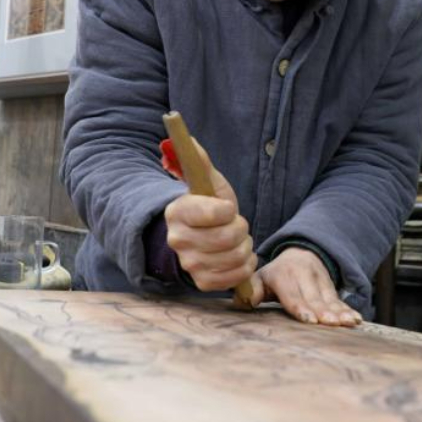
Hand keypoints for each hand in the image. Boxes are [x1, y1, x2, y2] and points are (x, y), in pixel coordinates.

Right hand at [163, 140, 255, 291]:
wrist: (202, 237)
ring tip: (236, 241)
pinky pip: (236, 277)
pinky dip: (245, 266)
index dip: (228, 210)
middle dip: (240, 229)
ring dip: (244, 247)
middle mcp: (177, 240)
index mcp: (177, 212)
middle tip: (235, 225)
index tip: (227, 208)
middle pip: (228, 237)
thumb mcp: (208, 184)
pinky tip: (238, 257)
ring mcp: (189, 264)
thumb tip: (188, 138)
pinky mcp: (202, 282)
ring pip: (235, 257)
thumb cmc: (208, 207)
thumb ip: (199, 161)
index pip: (214, 213)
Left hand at [249, 248, 361, 325]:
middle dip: (323, 312)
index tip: (310, 319)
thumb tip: (245, 301)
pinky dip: (348, 310)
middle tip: (331, 323)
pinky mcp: (331, 286)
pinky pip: (340, 299)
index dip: (301, 307)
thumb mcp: (260, 278)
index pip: (292, 294)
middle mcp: (303, 275)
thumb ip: (251, 289)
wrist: (300, 253)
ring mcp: (320, 279)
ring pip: (330, 298)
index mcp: (282, 276)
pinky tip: (356, 320)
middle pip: (314, 298)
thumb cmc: (276, 275)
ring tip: (347, 323)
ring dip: (339, 311)